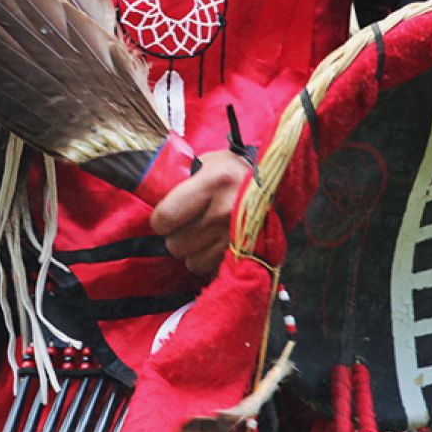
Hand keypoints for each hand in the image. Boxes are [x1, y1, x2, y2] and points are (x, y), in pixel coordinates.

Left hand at [149, 150, 252, 276]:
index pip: (165, 217)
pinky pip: (214, 269)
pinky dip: (210, 260)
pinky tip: (215, 244)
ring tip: (202, 234)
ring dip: (193, 252)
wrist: (279, 182)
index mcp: (213, 182)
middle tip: (187, 224)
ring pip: (193, 262)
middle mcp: (226, 210)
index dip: (159, 221)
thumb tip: (151, 198)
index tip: (164, 217)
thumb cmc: (233, 170)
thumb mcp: (206, 162)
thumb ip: (180, 180)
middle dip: (176, 237)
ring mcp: (239, 234)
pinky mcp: (250, 252)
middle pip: (176, 244)